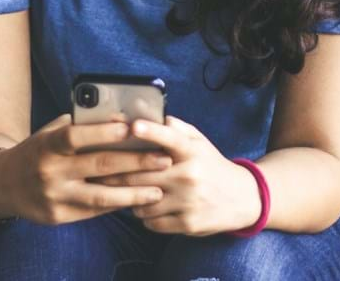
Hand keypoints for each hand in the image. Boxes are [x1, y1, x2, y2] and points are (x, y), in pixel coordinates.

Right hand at [0, 113, 172, 225]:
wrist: (4, 184)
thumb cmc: (38, 150)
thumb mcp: (51, 132)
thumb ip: (80, 126)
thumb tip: (120, 118)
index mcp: (47, 145)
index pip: (76, 136)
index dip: (103, 132)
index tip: (132, 128)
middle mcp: (50, 172)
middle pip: (97, 166)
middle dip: (135, 162)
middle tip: (163, 159)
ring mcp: (54, 197)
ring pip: (100, 197)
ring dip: (133, 193)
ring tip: (158, 189)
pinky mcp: (58, 217)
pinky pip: (93, 211)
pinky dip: (117, 205)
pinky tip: (137, 199)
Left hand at [91, 115, 261, 236]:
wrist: (242, 198)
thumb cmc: (211, 164)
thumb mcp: (199, 141)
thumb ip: (176, 128)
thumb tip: (151, 115)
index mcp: (192, 151)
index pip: (170, 138)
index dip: (151, 132)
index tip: (133, 126)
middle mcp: (190, 175)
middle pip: (142, 173)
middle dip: (115, 172)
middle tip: (97, 170)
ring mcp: (189, 201)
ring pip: (141, 200)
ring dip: (129, 196)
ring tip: (126, 190)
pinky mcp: (188, 224)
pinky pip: (151, 220)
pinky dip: (143, 214)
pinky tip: (146, 205)